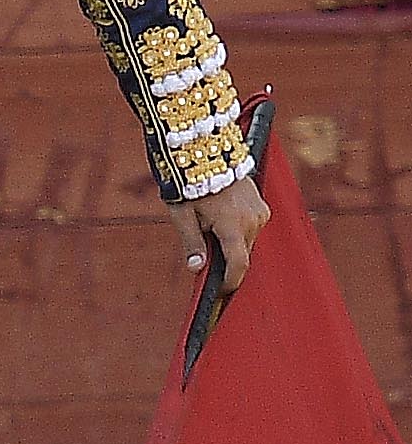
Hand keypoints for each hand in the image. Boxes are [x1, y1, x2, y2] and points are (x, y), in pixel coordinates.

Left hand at [167, 173, 269, 296]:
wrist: (204, 152)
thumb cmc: (189, 182)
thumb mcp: (182, 214)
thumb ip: (191, 242)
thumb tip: (196, 268)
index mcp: (232, 224)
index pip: (238, 264)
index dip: (230, 282)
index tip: (222, 291)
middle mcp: (252, 220)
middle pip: (241, 253)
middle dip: (225, 258)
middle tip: (204, 249)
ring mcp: (259, 211)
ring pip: (246, 240)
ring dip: (231, 242)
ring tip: (209, 223)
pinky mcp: (261, 205)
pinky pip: (250, 226)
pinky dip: (237, 229)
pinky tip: (220, 216)